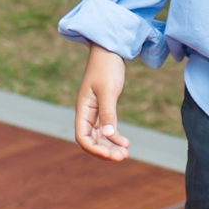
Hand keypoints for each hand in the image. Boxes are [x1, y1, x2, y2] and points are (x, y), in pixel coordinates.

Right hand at [75, 44, 131, 160]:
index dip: (94, 148)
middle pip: (92, 139)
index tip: (110, 154)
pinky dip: (115, 136)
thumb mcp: (108, 90)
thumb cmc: (107, 68)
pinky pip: (107, 128)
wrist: (110, 51)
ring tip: (126, 153)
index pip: (82, 136)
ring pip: (100, 136)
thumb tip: (109, 135)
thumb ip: (108, 112)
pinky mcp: (105, 108)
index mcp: (83, 109)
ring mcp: (95, 111)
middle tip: (123, 157)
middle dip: (105, 150)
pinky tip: (126, 142)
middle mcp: (87, 113)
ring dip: (111, 146)